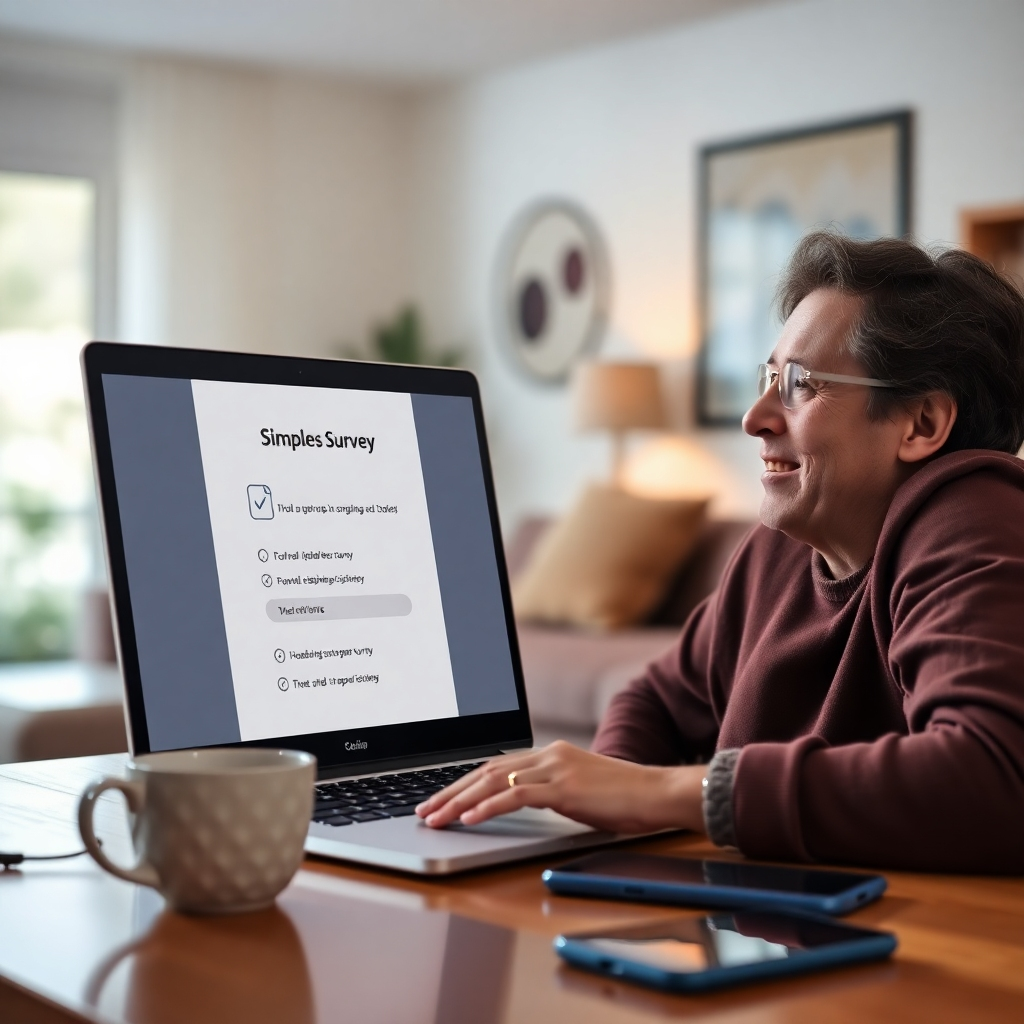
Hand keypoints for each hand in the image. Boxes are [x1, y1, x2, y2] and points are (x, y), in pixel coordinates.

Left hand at [415, 741, 706, 834]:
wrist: (658, 793)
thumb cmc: (625, 799)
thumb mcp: (579, 791)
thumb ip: (550, 791)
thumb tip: (520, 802)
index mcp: (550, 754)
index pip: (495, 765)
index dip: (464, 782)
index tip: (441, 798)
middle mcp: (548, 755)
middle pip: (486, 770)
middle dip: (450, 792)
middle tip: (425, 810)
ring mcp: (555, 768)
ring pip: (493, 781)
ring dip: (459, 802)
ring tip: (435, 818)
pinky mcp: (564, 787)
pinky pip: (517, 795)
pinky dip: (488, 806)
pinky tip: (469, 818)